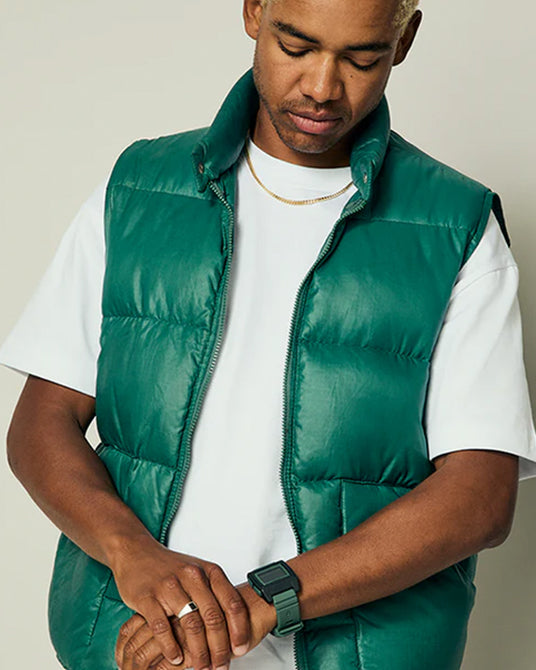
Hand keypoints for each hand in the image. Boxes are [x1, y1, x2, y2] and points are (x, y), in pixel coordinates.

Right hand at [110, 535, 253, 668]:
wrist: (136, 552)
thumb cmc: (170, 566)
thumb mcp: (199, 572)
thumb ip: (215, 593)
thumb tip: (236, 624)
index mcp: (208, 571)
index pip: (232, 602)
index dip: (239, 629)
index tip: (241, 648)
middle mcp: (192, 576)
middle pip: (213, 617)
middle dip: (220, 648)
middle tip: (222, 666)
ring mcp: (169, 586)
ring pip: (191, 624)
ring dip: (198, 652)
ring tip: (202, 667)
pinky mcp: (148, 596)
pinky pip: (162, 627)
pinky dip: (171, 647)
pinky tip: (176, 659)